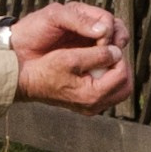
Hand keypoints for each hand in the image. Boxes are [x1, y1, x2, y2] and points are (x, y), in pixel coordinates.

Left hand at [7, 0, 129, 60]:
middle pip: (117, 33)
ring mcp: (87, 47)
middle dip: (117, 43)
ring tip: (108, 65)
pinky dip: (106, 69)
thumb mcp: (53, 18)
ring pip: (113, 50)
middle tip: (111, 54)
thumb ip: (78, 20)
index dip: (110, 32)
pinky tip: (101, 73)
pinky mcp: (84, 63)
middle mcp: (89, 30)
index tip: (101, 44)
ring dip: (114, 57)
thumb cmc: (32, 30)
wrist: (16, 53)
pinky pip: (102, 66)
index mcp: (83, 16)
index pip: (109, 20)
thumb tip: (104, 30)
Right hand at [15, 36, 134, 115]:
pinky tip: (95, 65)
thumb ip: (97, 54)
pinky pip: (108, 91)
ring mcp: (90, 106)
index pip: (121, 74)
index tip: (107, 45)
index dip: (118, 56)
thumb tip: (117, 52)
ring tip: (103, 57)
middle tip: (110, 51)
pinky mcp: (86, 103)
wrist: (25, 82)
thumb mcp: (70, 57)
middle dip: (121, 66)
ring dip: (115, 71)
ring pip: (119, 90)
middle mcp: (94, 105)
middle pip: (125, 86)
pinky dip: (107, 77)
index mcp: (91, 95)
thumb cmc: (44, 69)